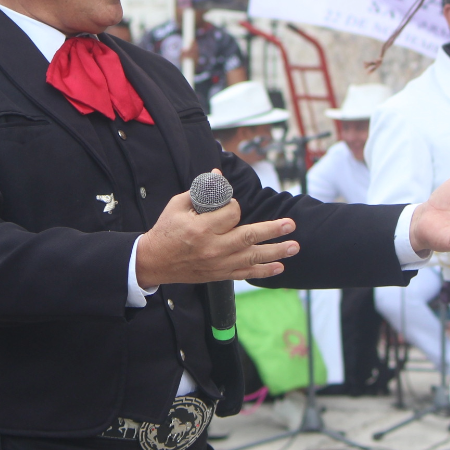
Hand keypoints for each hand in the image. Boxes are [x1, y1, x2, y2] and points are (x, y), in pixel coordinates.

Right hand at [136, 172, 298, 287]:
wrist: (154, 261)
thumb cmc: (166, 230)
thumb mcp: (177, 205)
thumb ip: (200, 191)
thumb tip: (219, 174)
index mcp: (201, 229)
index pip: (231, 214)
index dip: (235, 206)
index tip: (231, 204)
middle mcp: (213, 248)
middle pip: (248, 237)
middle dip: (273, 231)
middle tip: (291, 225)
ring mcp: (218, 264)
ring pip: (252, 257)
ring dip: (276, 252)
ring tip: (294, 247)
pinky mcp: (219, 274)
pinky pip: (245, 273)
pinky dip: (263, 272)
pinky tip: (279, 267)